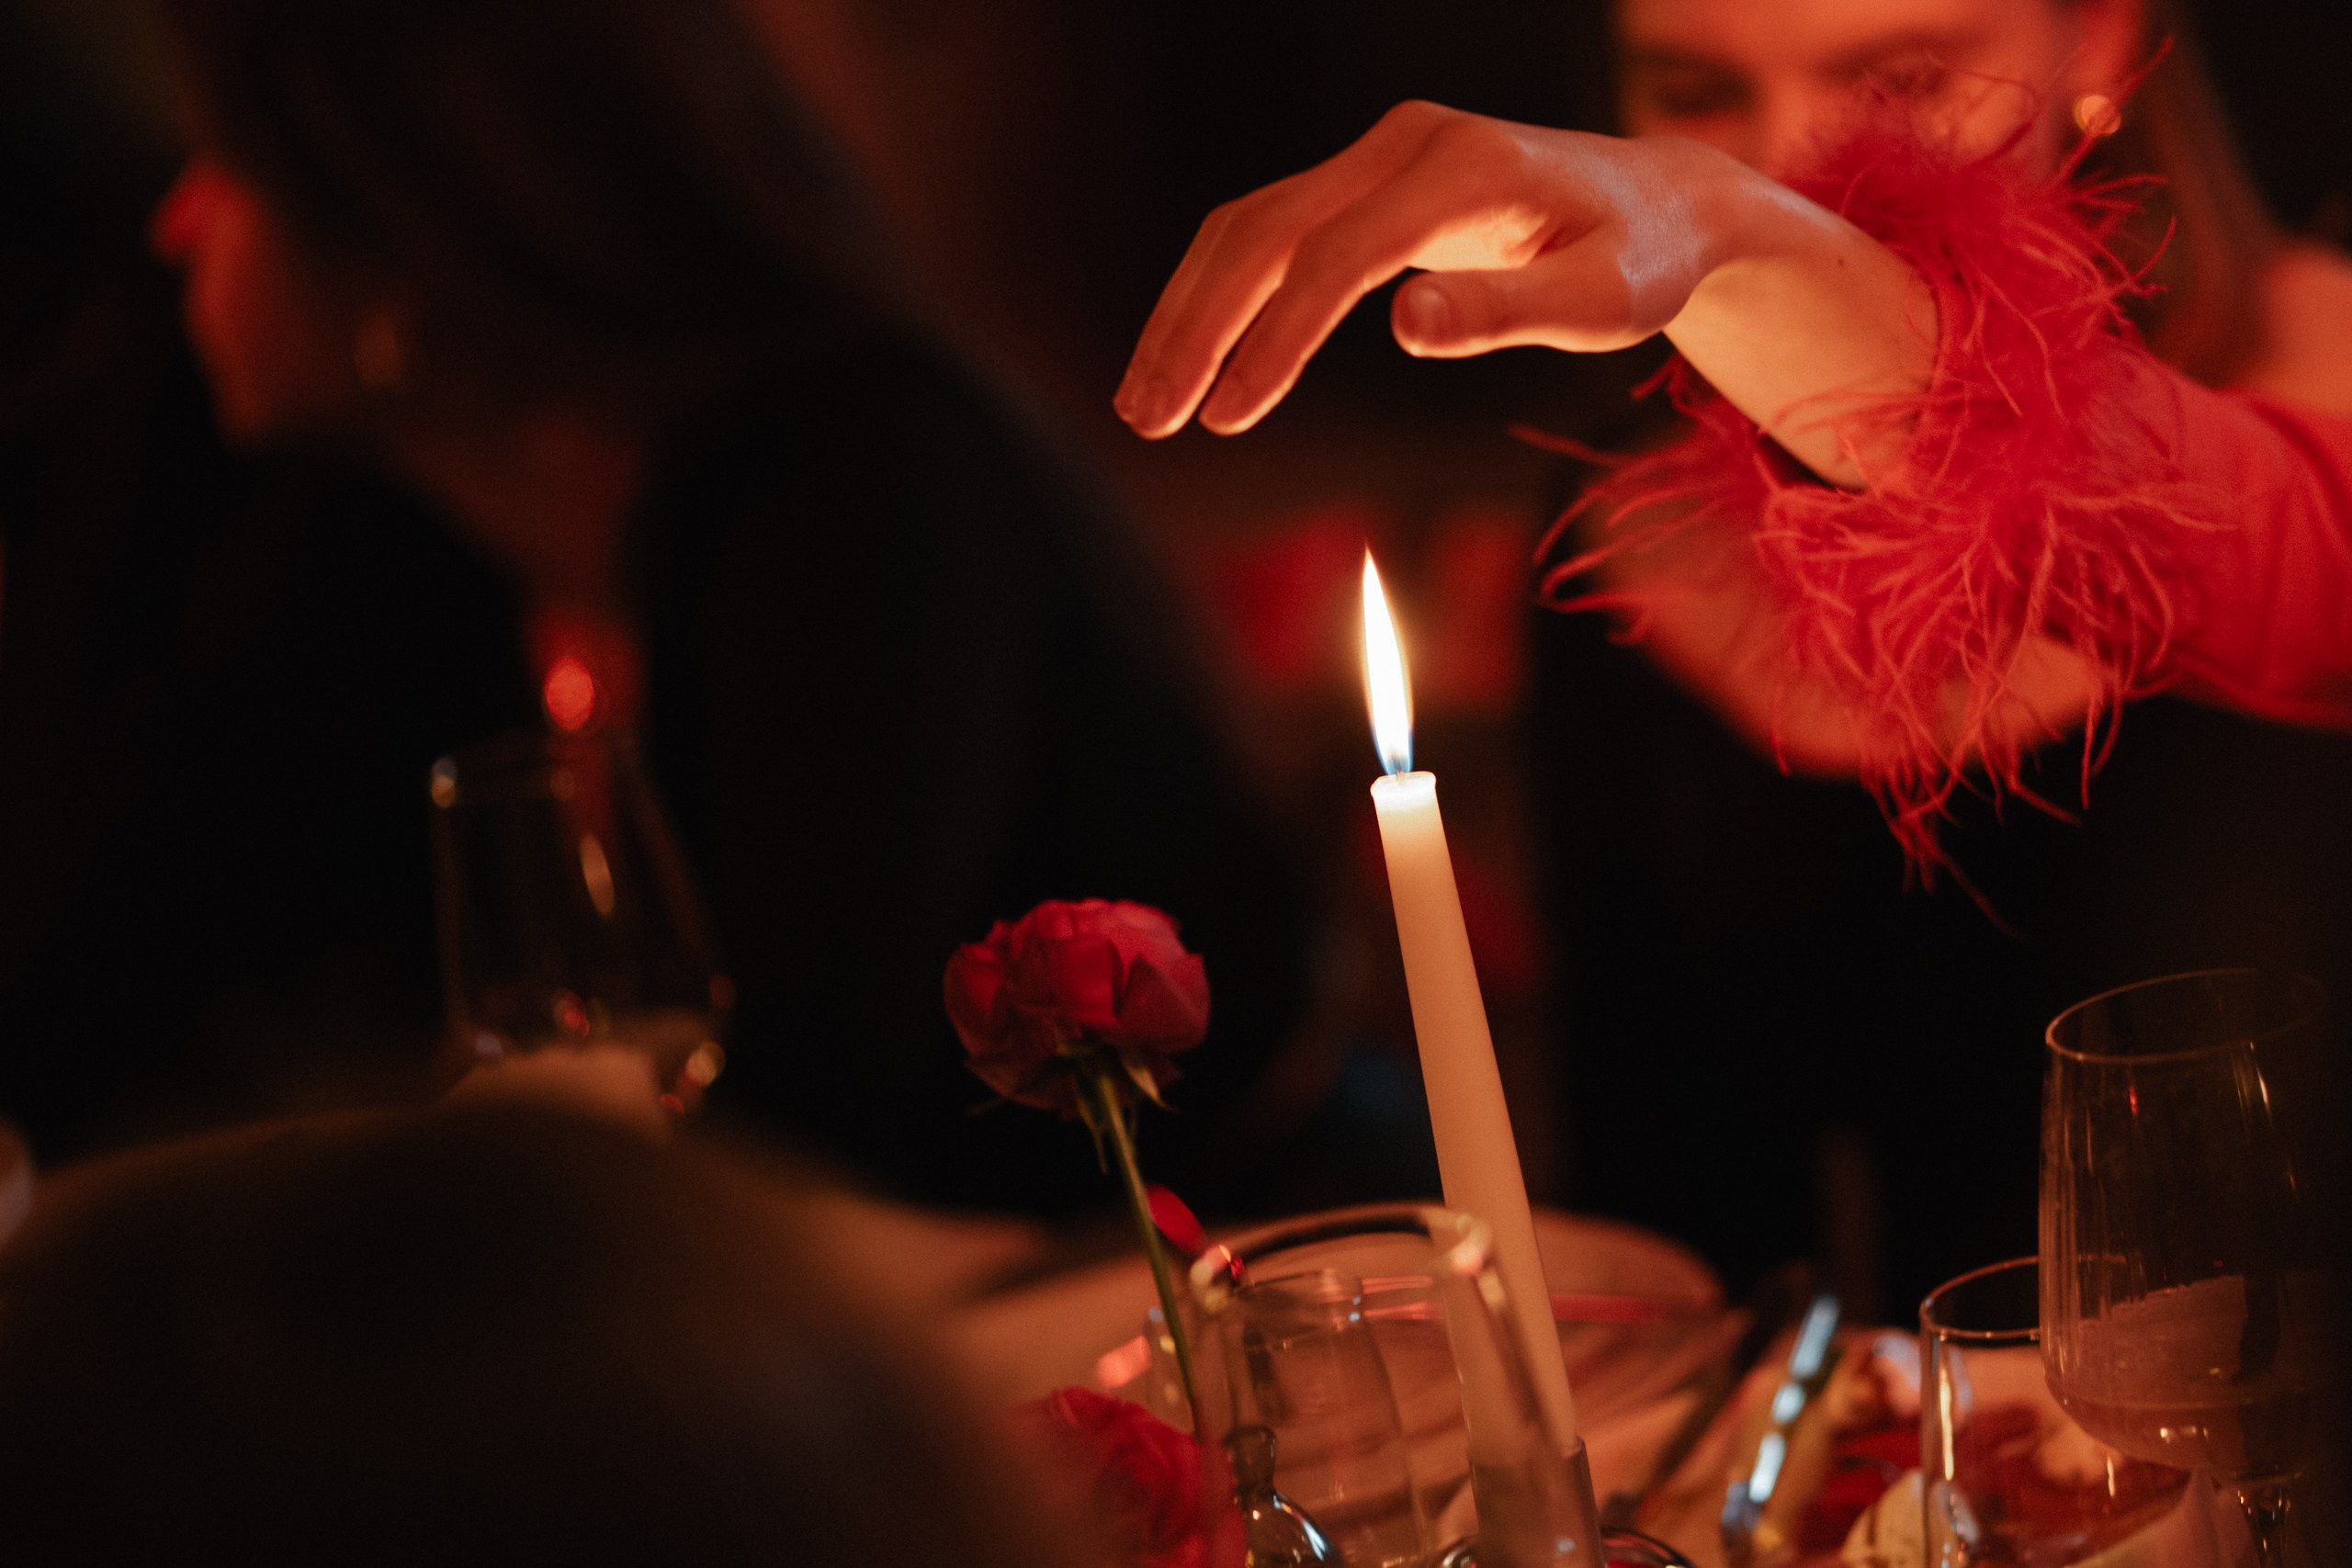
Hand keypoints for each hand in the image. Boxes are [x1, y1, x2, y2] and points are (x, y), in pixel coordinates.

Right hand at [1116, 103, 1730, 434]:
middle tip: (1149, 418)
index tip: (1229, 417)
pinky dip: (1218, 293)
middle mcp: (1406, 146)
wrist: (1657, 204)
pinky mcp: (1363, 182)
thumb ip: (1506, 313)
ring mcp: (1377, 156)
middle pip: (1267, 231)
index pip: (1339, 256)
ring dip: (1189, 313)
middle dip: (1198, 328)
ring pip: (1250, 227)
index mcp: (1462, 171)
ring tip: (1144, 404)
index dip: (1275, 339)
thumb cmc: (1637, 261)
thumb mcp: (1601, 302)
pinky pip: (1269, 230)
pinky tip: (1188, 358)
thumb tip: (1405, 325)